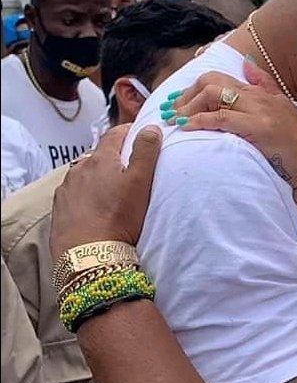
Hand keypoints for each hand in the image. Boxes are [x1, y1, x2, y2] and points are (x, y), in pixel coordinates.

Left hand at [49, 125, 161, 259]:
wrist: (89, 256)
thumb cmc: (119, 218)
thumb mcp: (141, 182)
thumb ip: (146, 151)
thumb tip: (150, 127)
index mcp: (101, 159)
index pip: (115, 133)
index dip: (130, 131)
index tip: (140, 135)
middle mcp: (79, 169)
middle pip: (100, 155)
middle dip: (115, 157)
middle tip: (131, 169)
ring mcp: (66, 189)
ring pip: (86, 174)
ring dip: (98, 177)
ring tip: (112, 191)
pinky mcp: (59, 208)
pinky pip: (75, 193)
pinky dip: (86, 194)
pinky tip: (96, 208)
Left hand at [168, 62, 296, 214]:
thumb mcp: (282, 107)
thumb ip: (264, 84)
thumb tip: (247, 64)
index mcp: (261, 92)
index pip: (221, 78)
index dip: (194, 87)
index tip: (177, 101)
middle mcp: (259, 96)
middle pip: (213, 81)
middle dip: (186, 95)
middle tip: (171, 112)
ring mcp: (259, 110)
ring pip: (214, 95)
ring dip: (189, 108)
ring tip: (175, 121)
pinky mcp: (259, 127)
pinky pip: (222, 117)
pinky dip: (201, 120)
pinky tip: (188, 128)